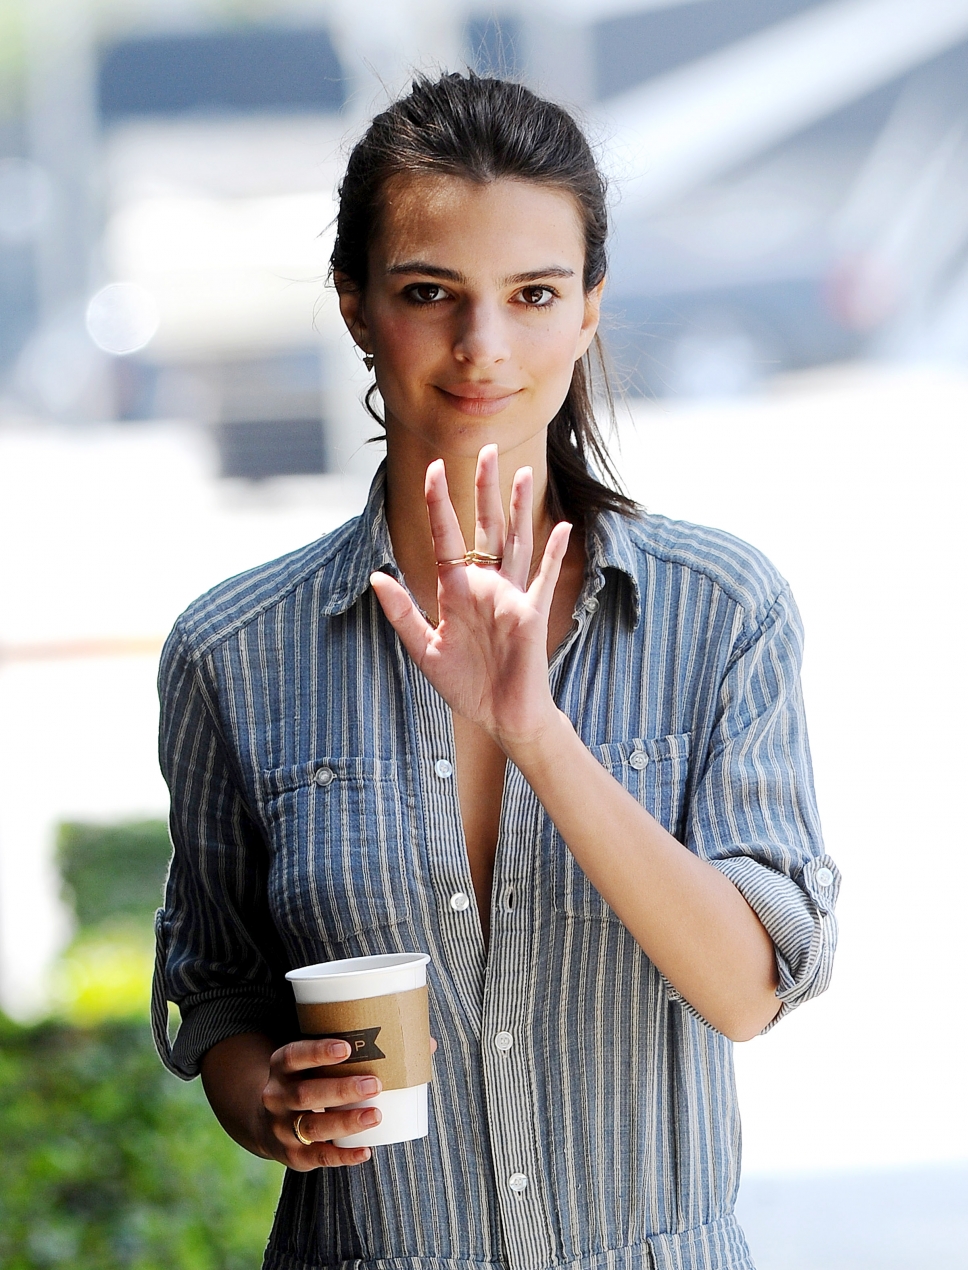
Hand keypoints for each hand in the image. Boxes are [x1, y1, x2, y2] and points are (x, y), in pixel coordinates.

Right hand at [258, 1037, 383, 1168]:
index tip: (347, 1048)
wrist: (268, 1123)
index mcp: (280, 1068)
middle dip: (341, 1090)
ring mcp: (281, 1129)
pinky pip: (318, 1157)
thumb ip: (340, 1053)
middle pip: (305, 1094)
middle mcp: (276, 1098)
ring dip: (346, 1121)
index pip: (293, 1056)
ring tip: (375, 1115)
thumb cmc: (306, 1082)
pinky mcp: (292, 1155)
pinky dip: (342, 1156)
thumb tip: (408, 1041)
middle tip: (375, 1084)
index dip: (318, 1052)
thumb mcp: (308, 1064)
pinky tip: (365, 1151)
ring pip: (312, 1126)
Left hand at [370, 445, 570, 750]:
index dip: (440, 503)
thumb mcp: (425, 650)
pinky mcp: (531, 614)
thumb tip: (376, 577)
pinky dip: (553, 553)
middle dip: (485, 489)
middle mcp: (485, 585)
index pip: (447, 537)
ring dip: (520, 508)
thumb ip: (402, 614)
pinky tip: (562, 527)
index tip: (434, 468)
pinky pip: (543, 578)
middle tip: (487, 449)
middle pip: (486, 527)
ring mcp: (511, 596)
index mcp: (456, 590)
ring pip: (516, 541)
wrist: (500, 716)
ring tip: (524, 472)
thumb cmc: (466, 685)